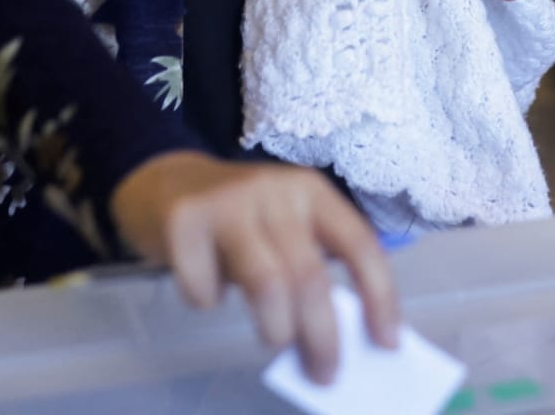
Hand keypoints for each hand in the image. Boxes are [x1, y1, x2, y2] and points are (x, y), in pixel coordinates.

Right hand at [110, 152, 400, 383]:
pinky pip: (204, 286)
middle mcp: (273, 189)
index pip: (358, 243)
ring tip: (274, 340)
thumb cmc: (238, 219)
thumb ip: (310, 265)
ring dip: (276, 328)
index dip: (379, 296)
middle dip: (323, 335)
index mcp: (310, 190)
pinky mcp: (182, 220)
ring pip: (266, 283)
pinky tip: (207, 291)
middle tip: (325, 372)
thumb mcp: (283, 227)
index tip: (387, 342)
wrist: (166, 181)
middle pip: (310, 274)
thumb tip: (338, 337)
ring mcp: (226, 202)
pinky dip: (208, 303)